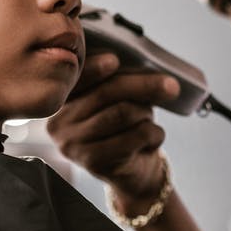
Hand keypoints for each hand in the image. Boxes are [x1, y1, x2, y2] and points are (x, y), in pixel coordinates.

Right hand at [47, 53, 179, 197]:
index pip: (76, 79)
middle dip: (143, 86)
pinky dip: (154, 133)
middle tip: (171, 86)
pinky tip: (152, 138)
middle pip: (105, 94)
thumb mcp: (118, 99)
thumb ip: (121, 81)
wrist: (131, 170)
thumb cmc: (124, 126)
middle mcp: (59, 122)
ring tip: (148, 118)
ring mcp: (72, 144)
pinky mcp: (93, 162)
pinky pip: (134, 136)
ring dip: (146, 113)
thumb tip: (149, 71)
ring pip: (122, 113)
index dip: (94, 68)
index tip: (114, 61)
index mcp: (60, 100)